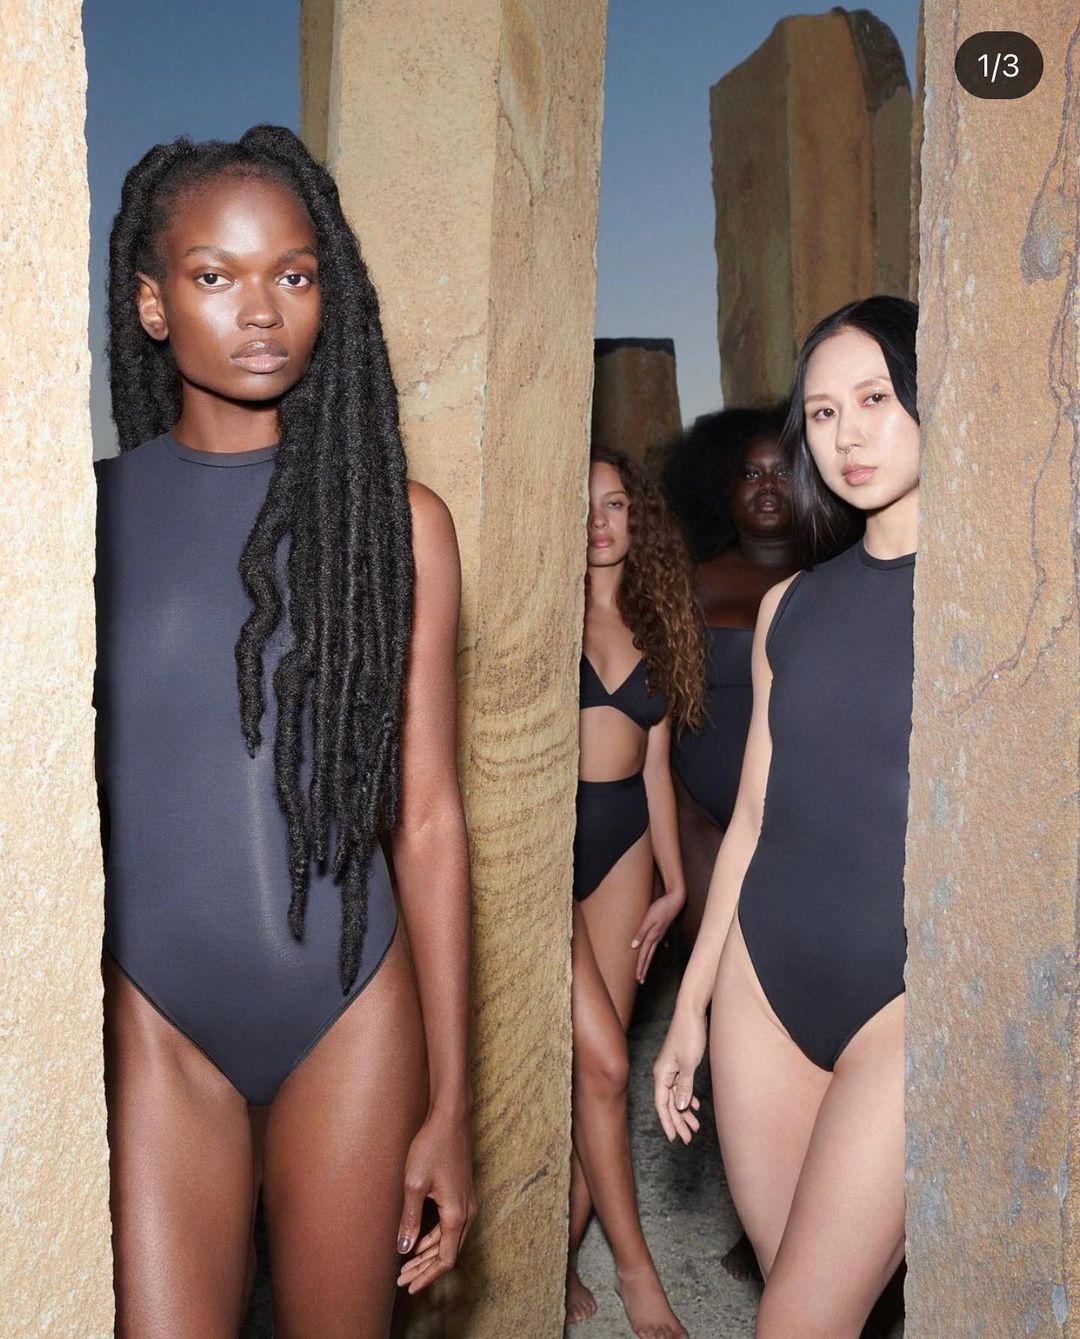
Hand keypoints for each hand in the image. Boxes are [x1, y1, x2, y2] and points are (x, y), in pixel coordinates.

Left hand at [395, 1107, 475, 1293]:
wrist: (450, 1119)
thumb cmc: (432, 1147)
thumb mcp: (414, 1183)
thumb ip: (410, 1219)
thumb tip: (404, 1249)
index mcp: (456, 1214)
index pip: (445, 1259)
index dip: (427, 1276)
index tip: (409, 1286)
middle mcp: (467, 1212)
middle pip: (448, 1253)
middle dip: (425, 1269)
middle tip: (402, 1280)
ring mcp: (467, 1203)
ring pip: (450, 1240)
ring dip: (429, 1254)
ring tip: (406, 1265)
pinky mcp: (463, 1194)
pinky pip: (451, 1227)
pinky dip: (435, 1238)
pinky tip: (418, 1241)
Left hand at [630, 888, 685, 983]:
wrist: (676, 898)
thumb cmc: (661, 907)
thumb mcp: (649, 919)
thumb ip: (641, 932)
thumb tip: (634, 946)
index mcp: (653, 936)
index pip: (644, 955)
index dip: (640, 966)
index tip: (638, 978)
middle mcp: (657, 937)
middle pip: (649, 955)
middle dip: (644, 968)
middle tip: (641, 980)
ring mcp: (662, 932)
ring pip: (653, 949)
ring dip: (649, 959)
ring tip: (646, 968)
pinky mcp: (664, 927)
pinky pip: (660, 940)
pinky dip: (659, 945)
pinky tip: (662, 948)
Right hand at [652, 1004, 705, 1143]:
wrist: (692, 1012)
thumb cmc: (688, 1035)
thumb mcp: (688, 1064)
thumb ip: (685, 1086)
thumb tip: (681, 1108)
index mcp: (661, 1074)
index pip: (662, 1104)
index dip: (667, 1122)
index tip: (673, 1138)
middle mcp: (663, 1073)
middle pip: (669, 1103)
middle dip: (677, 1122)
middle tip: (687, 1138)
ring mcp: (672, 1068)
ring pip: (676, 1096)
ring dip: (684, 1112)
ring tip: (694, 1127)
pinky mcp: (680, 1064)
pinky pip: (682, 1087)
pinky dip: (688, 1098)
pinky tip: (695, 1106)